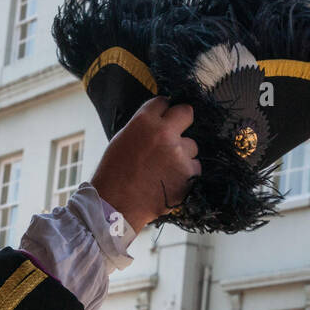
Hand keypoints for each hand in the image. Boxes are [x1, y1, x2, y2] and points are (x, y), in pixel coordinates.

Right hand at [90, 95, 200, 235]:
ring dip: (182, 154)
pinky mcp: (189, 175)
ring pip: (191, 145)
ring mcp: (179, 154)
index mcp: (144, 121)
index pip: (164, 102)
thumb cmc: (113, 175)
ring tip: (164, 169)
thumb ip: (144, 127)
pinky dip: (186, 173)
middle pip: (186, 113)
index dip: (163, 111)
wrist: (115, 207)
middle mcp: (165, 133)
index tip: (162, 119)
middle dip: (181, 121)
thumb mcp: (122, 140)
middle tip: (174, 134)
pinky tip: (169, 181)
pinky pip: (195, 167)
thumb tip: (160, 121)